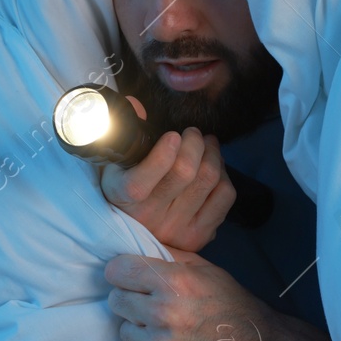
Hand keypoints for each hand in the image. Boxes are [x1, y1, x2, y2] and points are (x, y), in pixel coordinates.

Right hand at [99, 106, 235, 252]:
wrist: (135, 234)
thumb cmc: (124, 187)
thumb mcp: (115, 162)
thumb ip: (125, 133)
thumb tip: (137, 104)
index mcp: (123, 197)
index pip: (142, 181)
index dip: (163, 153)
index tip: (173, 135)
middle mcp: (150, 218)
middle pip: (186, 172)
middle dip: (195, 142)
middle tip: (193, 133)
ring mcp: (177, 230)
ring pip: (209, 179)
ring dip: (212, 153)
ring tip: (206, 144)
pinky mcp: (200, 236)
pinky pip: (225, 195)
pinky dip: (224, 174)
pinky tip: (213, 168)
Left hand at [105, 250, 340, 340]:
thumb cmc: (234, 308)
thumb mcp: (206, 270)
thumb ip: (167, 256)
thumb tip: (133, 246)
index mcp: (173, 282)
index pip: (117, 271)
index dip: (126, 273)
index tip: (135, 279)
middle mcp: (163, 314)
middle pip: (116, 300)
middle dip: (132, 300)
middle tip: (155, 305)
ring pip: (124, 331)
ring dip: (140, 329)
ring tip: (167, 329)